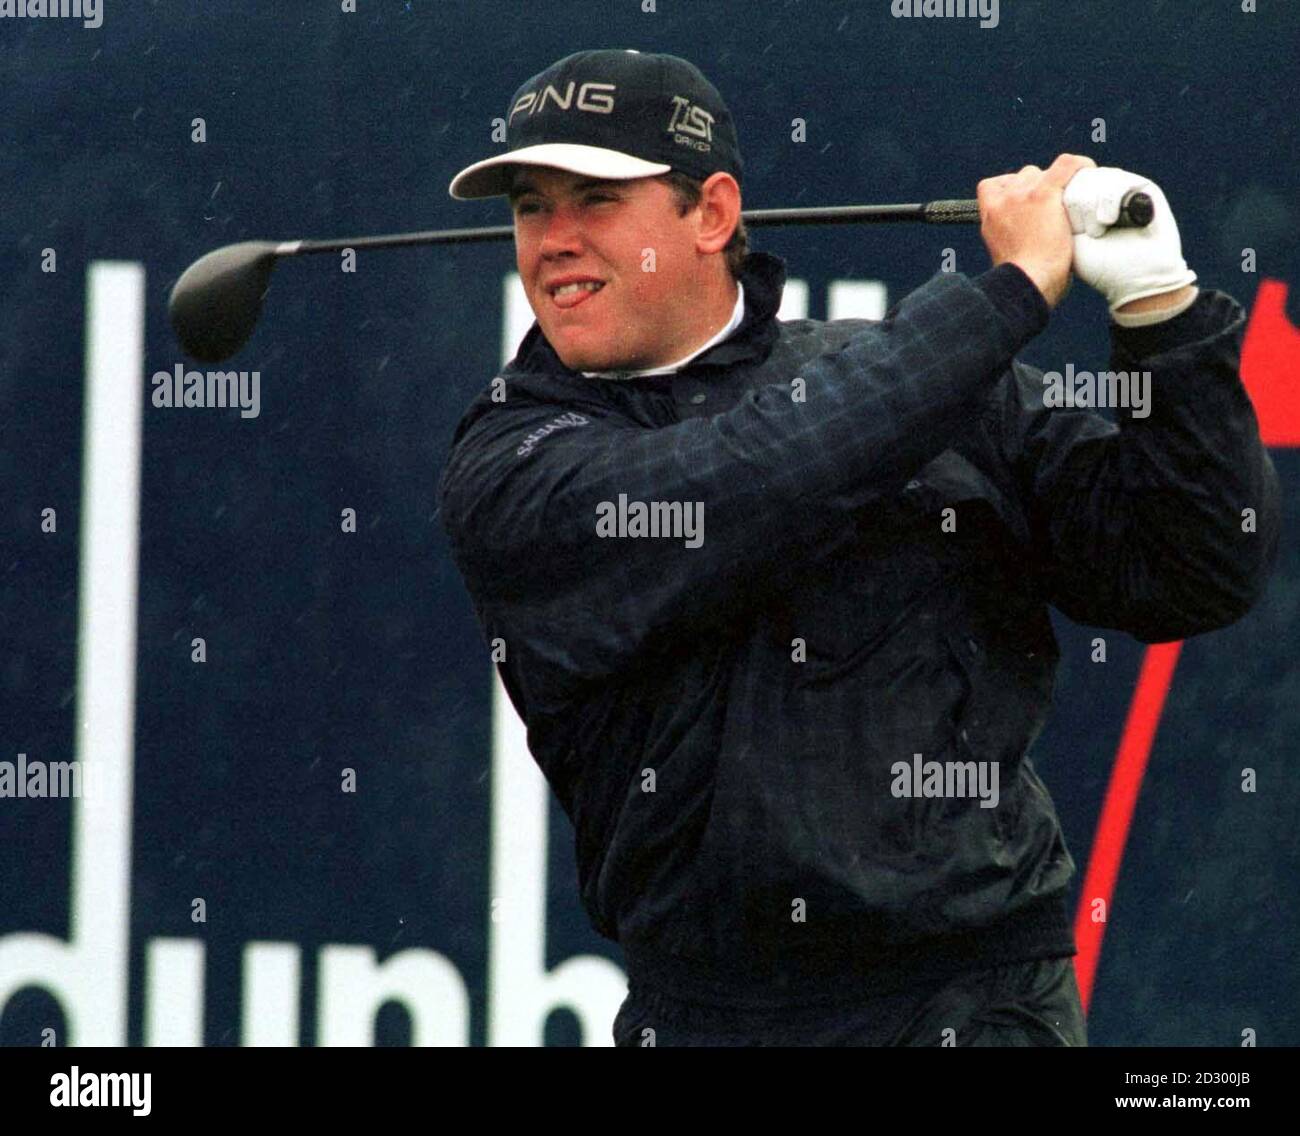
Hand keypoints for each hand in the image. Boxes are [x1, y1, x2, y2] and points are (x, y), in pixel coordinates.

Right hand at [978, 153, 1096, 308]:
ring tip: (1068, 203)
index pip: (993, 187)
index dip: (1013, 189)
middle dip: (1037, 187)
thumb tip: (1034, 241)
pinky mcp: (1042, 195)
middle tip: (1055, 209)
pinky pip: (1064, 166)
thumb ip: (1014, 239)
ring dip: (1054, 184)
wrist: (1027, 284)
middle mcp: (1001, 202)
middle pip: (1022, 177)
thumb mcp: (1008, 256)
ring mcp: (1020, 196)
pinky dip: (1078, 166)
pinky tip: (1087, 171)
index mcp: (989, 217)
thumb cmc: (1023, 281)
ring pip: (1041, 173)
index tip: (1027, 202)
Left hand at [1062, 168, 1196, 315]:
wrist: (1137, 279)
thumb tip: (1049, 185)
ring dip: (1090, 206)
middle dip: (1075, 205)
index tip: (1062, 230)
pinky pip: (1118, 181)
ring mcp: (1122, 188)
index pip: (1060, 183)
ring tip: (1096, 232)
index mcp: (1081, 203)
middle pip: (1077, 178)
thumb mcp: (1069, 240)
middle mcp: (1101, 191)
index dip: (1058, 202)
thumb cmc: (1099, 266)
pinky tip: (1108, 221)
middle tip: (1083, 232)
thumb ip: (1057, 212)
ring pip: (1095, 178)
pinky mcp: (1143, 188)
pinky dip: (1108, 201)